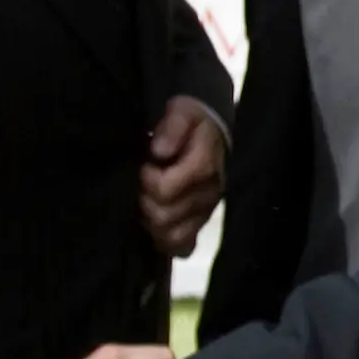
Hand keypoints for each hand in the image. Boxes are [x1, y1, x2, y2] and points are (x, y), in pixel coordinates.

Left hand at [139, 95, 226, 253]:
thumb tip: (158, 151)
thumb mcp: (183, 111)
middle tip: (143, 185)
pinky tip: (158, 223)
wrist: (215, 135)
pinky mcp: (202, 226)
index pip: (163, 190)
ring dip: (153, 221)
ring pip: (171, 236)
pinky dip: (165, 239)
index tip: (145, 166)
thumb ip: (172, 127)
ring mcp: (206, 214)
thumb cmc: (194, 124)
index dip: (146, 179)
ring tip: (149, 202)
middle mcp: (208, 195)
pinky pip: (182, 247)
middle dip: (145, 201)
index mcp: (204, 167)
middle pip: (163, 216)